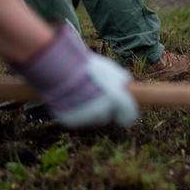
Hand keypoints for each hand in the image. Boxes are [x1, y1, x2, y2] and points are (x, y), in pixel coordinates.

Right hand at [17, 26, 138, 128]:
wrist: (61, 70)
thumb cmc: (87, 67)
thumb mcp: (109, 68)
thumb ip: (121, 78)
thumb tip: (126, 84)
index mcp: (117, 100)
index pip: (129, 116)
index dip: (126, 113)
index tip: (122, 112)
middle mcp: (103, 112)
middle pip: (107, 117)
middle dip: (103, 109)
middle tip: (94, 95)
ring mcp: (86, 119)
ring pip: (92, 119)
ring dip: (89, 111)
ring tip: (81, 94)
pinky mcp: (72, 121)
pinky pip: (77, 119)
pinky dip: (76, 112)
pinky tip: (72, 98)